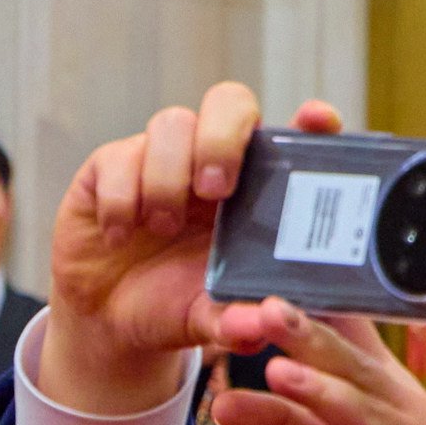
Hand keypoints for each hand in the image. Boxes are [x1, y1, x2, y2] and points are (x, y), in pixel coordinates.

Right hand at [44, 85, 342, 415]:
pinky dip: (122, 198)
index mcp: (255, 190)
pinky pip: (118, 156)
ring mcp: (161, 157)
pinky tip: (121, 236)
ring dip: (168, 176)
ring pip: (172, 123)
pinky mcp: (110, 166)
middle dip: (224, 137)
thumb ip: (242, 321)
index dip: (311, 120)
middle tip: (216, 190)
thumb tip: (269, 322)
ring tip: (163, 228)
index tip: (317, 119)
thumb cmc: (178, 305)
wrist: (108, 319)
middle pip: (229, 102)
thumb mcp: (214, 320)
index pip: (291, 137)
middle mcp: (212, 161)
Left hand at [204, 298, 425, 424]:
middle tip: (267, 311)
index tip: (262, 289)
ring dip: (324, 394)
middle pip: (354, 368)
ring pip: (367, 417)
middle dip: (310, 337)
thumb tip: (222, 401)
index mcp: (381, 389)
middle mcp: (401, 410)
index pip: (344, 341)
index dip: (308, 315)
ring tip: (279, 374)